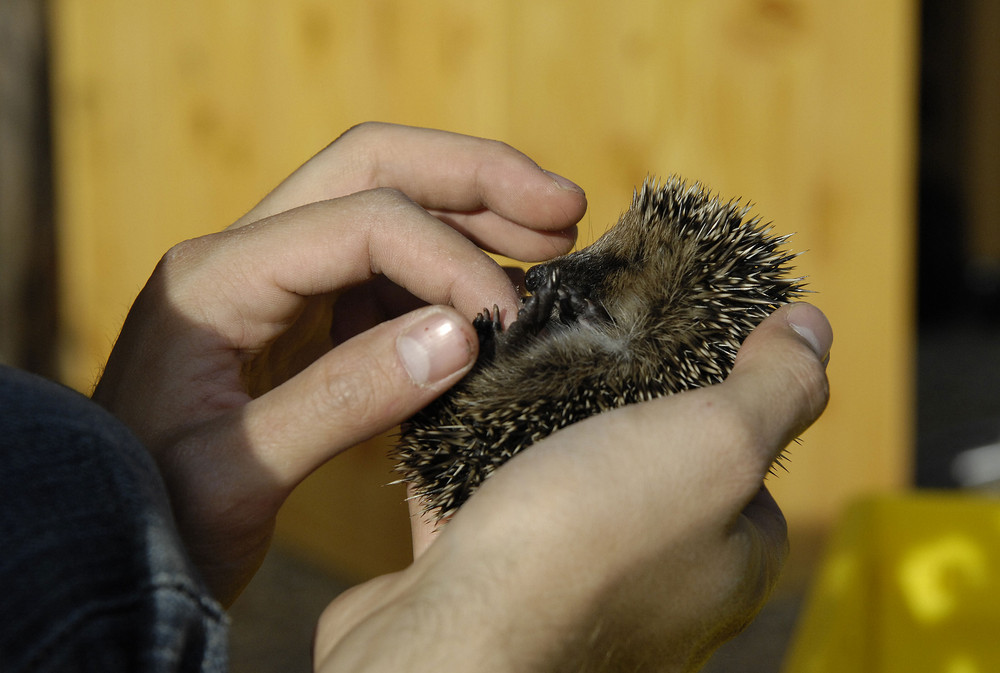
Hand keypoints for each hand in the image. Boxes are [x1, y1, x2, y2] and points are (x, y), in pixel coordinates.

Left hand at [91, 122, 586, 604]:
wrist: (108, 541)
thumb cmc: (152, 514)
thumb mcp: (237, 474)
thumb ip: (342, 400)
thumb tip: (462, 336)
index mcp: (216, 279)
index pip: (360, 221)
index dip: (450, 258)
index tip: (510, 320)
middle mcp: (244, 257)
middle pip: (372, 167)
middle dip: (474, 178)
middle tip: (563, 207)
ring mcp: (273, 281)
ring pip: (384, 204)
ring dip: (471, 213)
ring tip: (550, 241)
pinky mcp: (299, 316)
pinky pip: (383, 270)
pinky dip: (447, 272)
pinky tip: (493, 300)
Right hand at [314, 302, 831, 672]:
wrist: (454, 641)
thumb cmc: (590, 546)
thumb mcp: (713, 445)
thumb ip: (775, 390)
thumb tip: (815, 329)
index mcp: (728, 561)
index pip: (747, 464)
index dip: (721, 396)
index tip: (677, 340)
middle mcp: (660, 588)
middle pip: (652, 470)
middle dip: (618, 405)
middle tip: (586, 341)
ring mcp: (573, 592)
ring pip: (565, 486)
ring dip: (540, 429)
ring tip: (518, 361)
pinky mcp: (496, 585)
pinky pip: (489, 506)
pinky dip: (475, 461)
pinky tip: (458, 411)